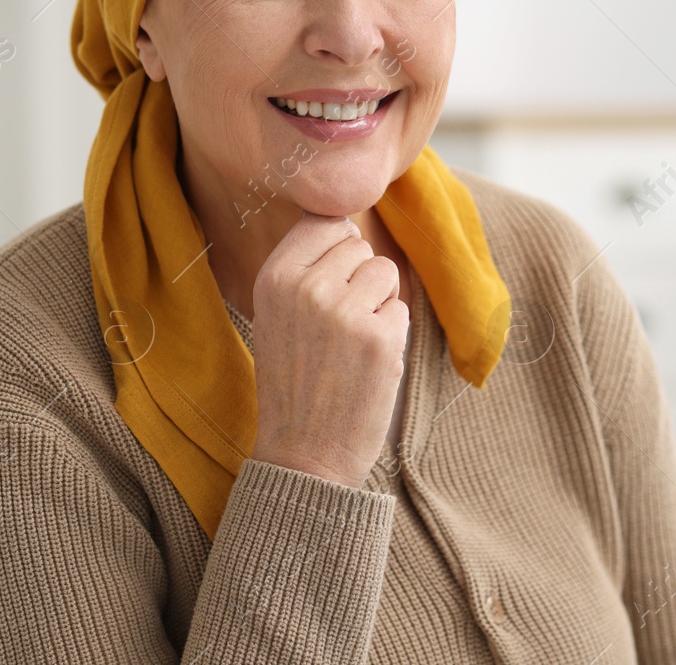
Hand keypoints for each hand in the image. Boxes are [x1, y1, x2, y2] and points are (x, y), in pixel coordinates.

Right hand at [247, 211, 408, 488]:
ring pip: (385, 272)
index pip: (324, 221)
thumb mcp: (276, 315)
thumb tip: (348, 224)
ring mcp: (344, 311)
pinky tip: (366, 363)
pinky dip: (391, 333)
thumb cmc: (295, 381)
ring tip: (352, 342)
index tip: (329, 283)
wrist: (304, 454)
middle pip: (359, 246)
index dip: (337, 249)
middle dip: (359, 279)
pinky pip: (401, 309)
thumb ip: (305, 268)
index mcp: (274, 277)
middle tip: (337, 326)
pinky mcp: (380, 338)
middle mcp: (306, 287)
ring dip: (379, 302)